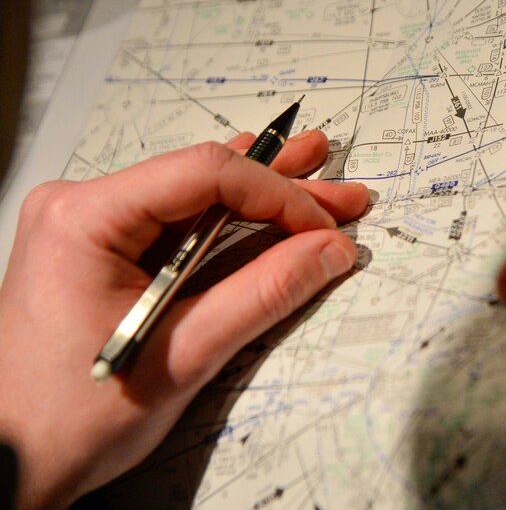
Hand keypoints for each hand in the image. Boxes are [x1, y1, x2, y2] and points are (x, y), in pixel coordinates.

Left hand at [0, 130, 367, 508]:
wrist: (11, 461)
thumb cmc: (72, 418)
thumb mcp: (183, 355)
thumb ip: (263, 294)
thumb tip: (329, 251)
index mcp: (85, 219)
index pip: (204, 174)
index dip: (277, 195)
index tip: (324, 229)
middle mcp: (81, 207)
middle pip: (203, 180)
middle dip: (282, 190)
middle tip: (343, 195)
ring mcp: (89, 226)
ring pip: (195, 199)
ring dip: (262, 200)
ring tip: (320, 181)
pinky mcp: (101, 249)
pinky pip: (177, 223)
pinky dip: (230, 223)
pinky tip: (267, 203)